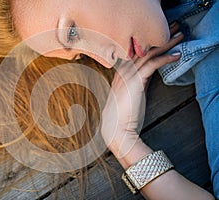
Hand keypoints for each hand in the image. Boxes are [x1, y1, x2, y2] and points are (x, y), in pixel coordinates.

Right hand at [101, 23, 183, 158]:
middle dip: (159, 38)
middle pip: (143, 49)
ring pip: (148, 53)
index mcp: (120, 74)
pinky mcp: (135, 81)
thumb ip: (136, 84)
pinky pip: (152, 64)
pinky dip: (165, 58)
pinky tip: (176, 55)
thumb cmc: (123, 116)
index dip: (150, 43)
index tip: (162, 36)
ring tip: (180, 36)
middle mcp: (122, 71)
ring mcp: (127, 75)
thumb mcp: (129, 96)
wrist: (117, 129)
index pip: (136, 54)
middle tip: (173, 28)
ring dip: (166, 43)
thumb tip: (147, 77)